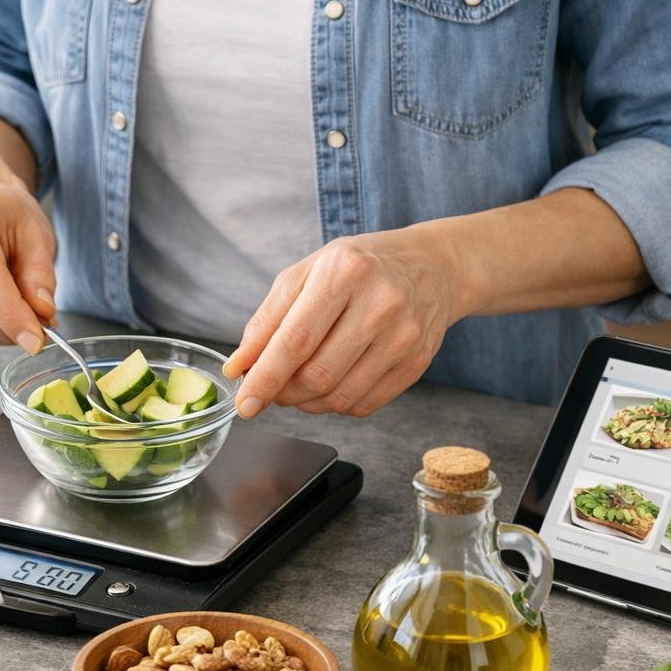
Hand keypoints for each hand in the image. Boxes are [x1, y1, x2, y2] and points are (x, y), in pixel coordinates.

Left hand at [222, 229, 465, 417]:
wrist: (432, 266)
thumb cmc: (360, 267)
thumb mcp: (307, 274)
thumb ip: (268, 320)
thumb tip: (239, 367)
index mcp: (344, 272)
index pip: (295, 340)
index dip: (264, 378)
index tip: (244, 401)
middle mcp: (380, 303)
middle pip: (316, 375)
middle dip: (282, 393)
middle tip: (269, 389)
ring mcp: (403, 337)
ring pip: (339, 397)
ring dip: (306, 403)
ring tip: (296, 387)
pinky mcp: (416, 363)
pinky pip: (363, 404)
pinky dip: (334, 405)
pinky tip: (328, 385)